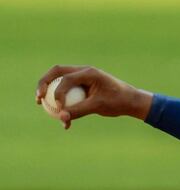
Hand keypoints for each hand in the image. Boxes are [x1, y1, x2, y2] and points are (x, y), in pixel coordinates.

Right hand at [36, 65, 152, 128]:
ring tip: (40, 103)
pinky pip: (67, 92)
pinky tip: (61, 117)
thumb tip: (62, 118)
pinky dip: (62, 101)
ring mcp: (82, 78)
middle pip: (57, 72)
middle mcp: (83, 72)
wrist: (131, 101)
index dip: (57, 92)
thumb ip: (80, 111)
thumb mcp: (99, 106)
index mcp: (89, 72)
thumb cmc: (118, 101)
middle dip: (44, 83)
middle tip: (38, 97)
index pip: (66, 78)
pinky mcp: (82, 87)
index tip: (59, 108)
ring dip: (50, 91)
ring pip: (59, 81)